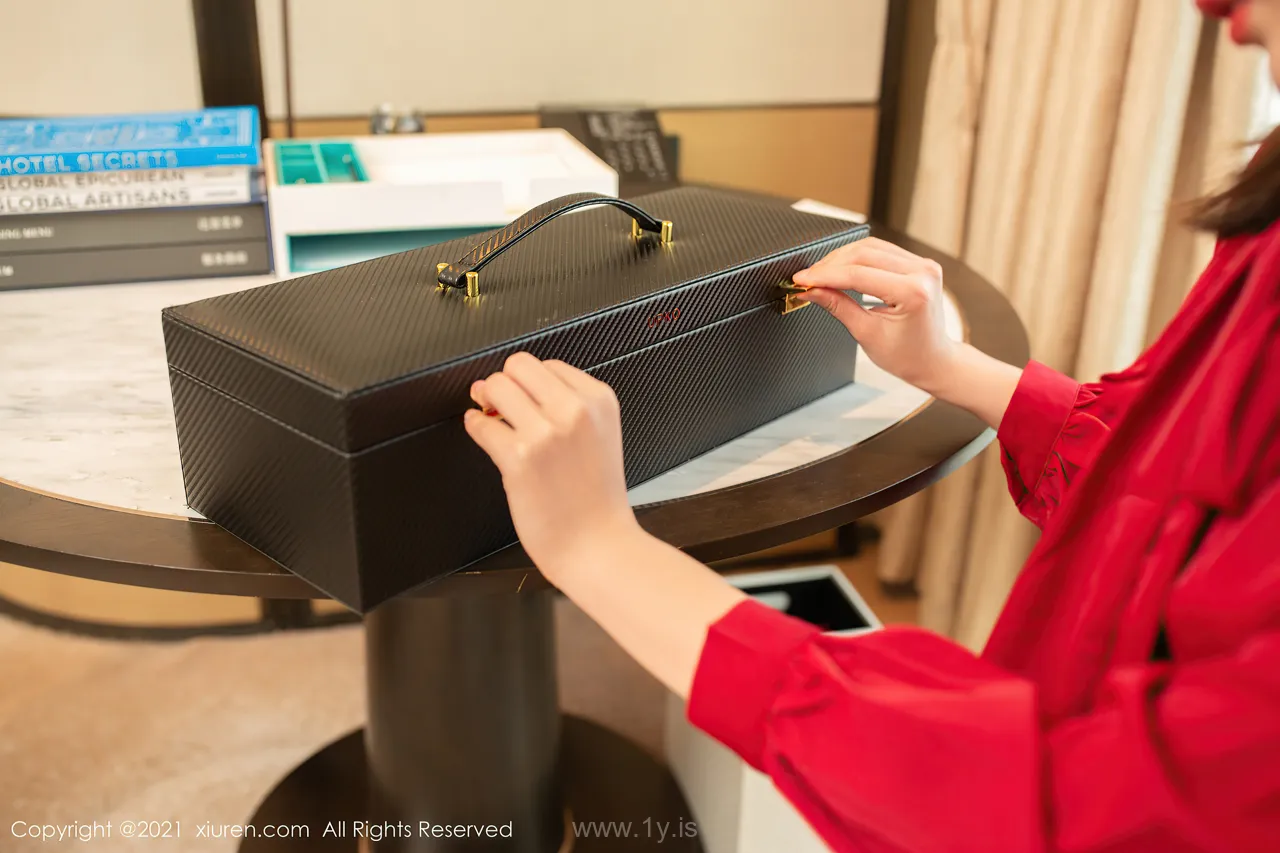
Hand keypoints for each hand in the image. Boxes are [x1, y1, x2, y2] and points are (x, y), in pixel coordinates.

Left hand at [463, 353, 640, 578]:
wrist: (598, 546)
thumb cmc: (596, 499)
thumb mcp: (599, 435)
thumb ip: (566, 406)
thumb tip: (505, 383)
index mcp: (599, 400)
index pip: (549, 364)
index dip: (530, 382)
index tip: (525, 399)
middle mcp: (574, 410)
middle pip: (518, 366)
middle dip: (505, 383)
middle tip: (503, 405)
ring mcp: (546, 433)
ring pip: (495, 387)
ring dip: (487, 402)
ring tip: (494, 420)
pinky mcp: (519, 458)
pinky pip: (480, 424)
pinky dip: (476, 426)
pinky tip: (485, 435)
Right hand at [793, 236, 956, 392]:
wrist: (932, 360)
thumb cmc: (907, 355)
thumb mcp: (867, 333)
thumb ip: (838, 306)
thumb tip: (812, 290)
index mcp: (913, 292)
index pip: (857, 275)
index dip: (824, 276)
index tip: (802, 280)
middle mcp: (922, 272)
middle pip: (863, 254)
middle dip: (830, 265)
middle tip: (807, 278)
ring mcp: (923, 265)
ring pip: (871, 247)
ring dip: (841, 257)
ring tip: (820, 273)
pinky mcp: (918, 263)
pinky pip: (882, 250)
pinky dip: (857, 257)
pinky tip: (840, 267)